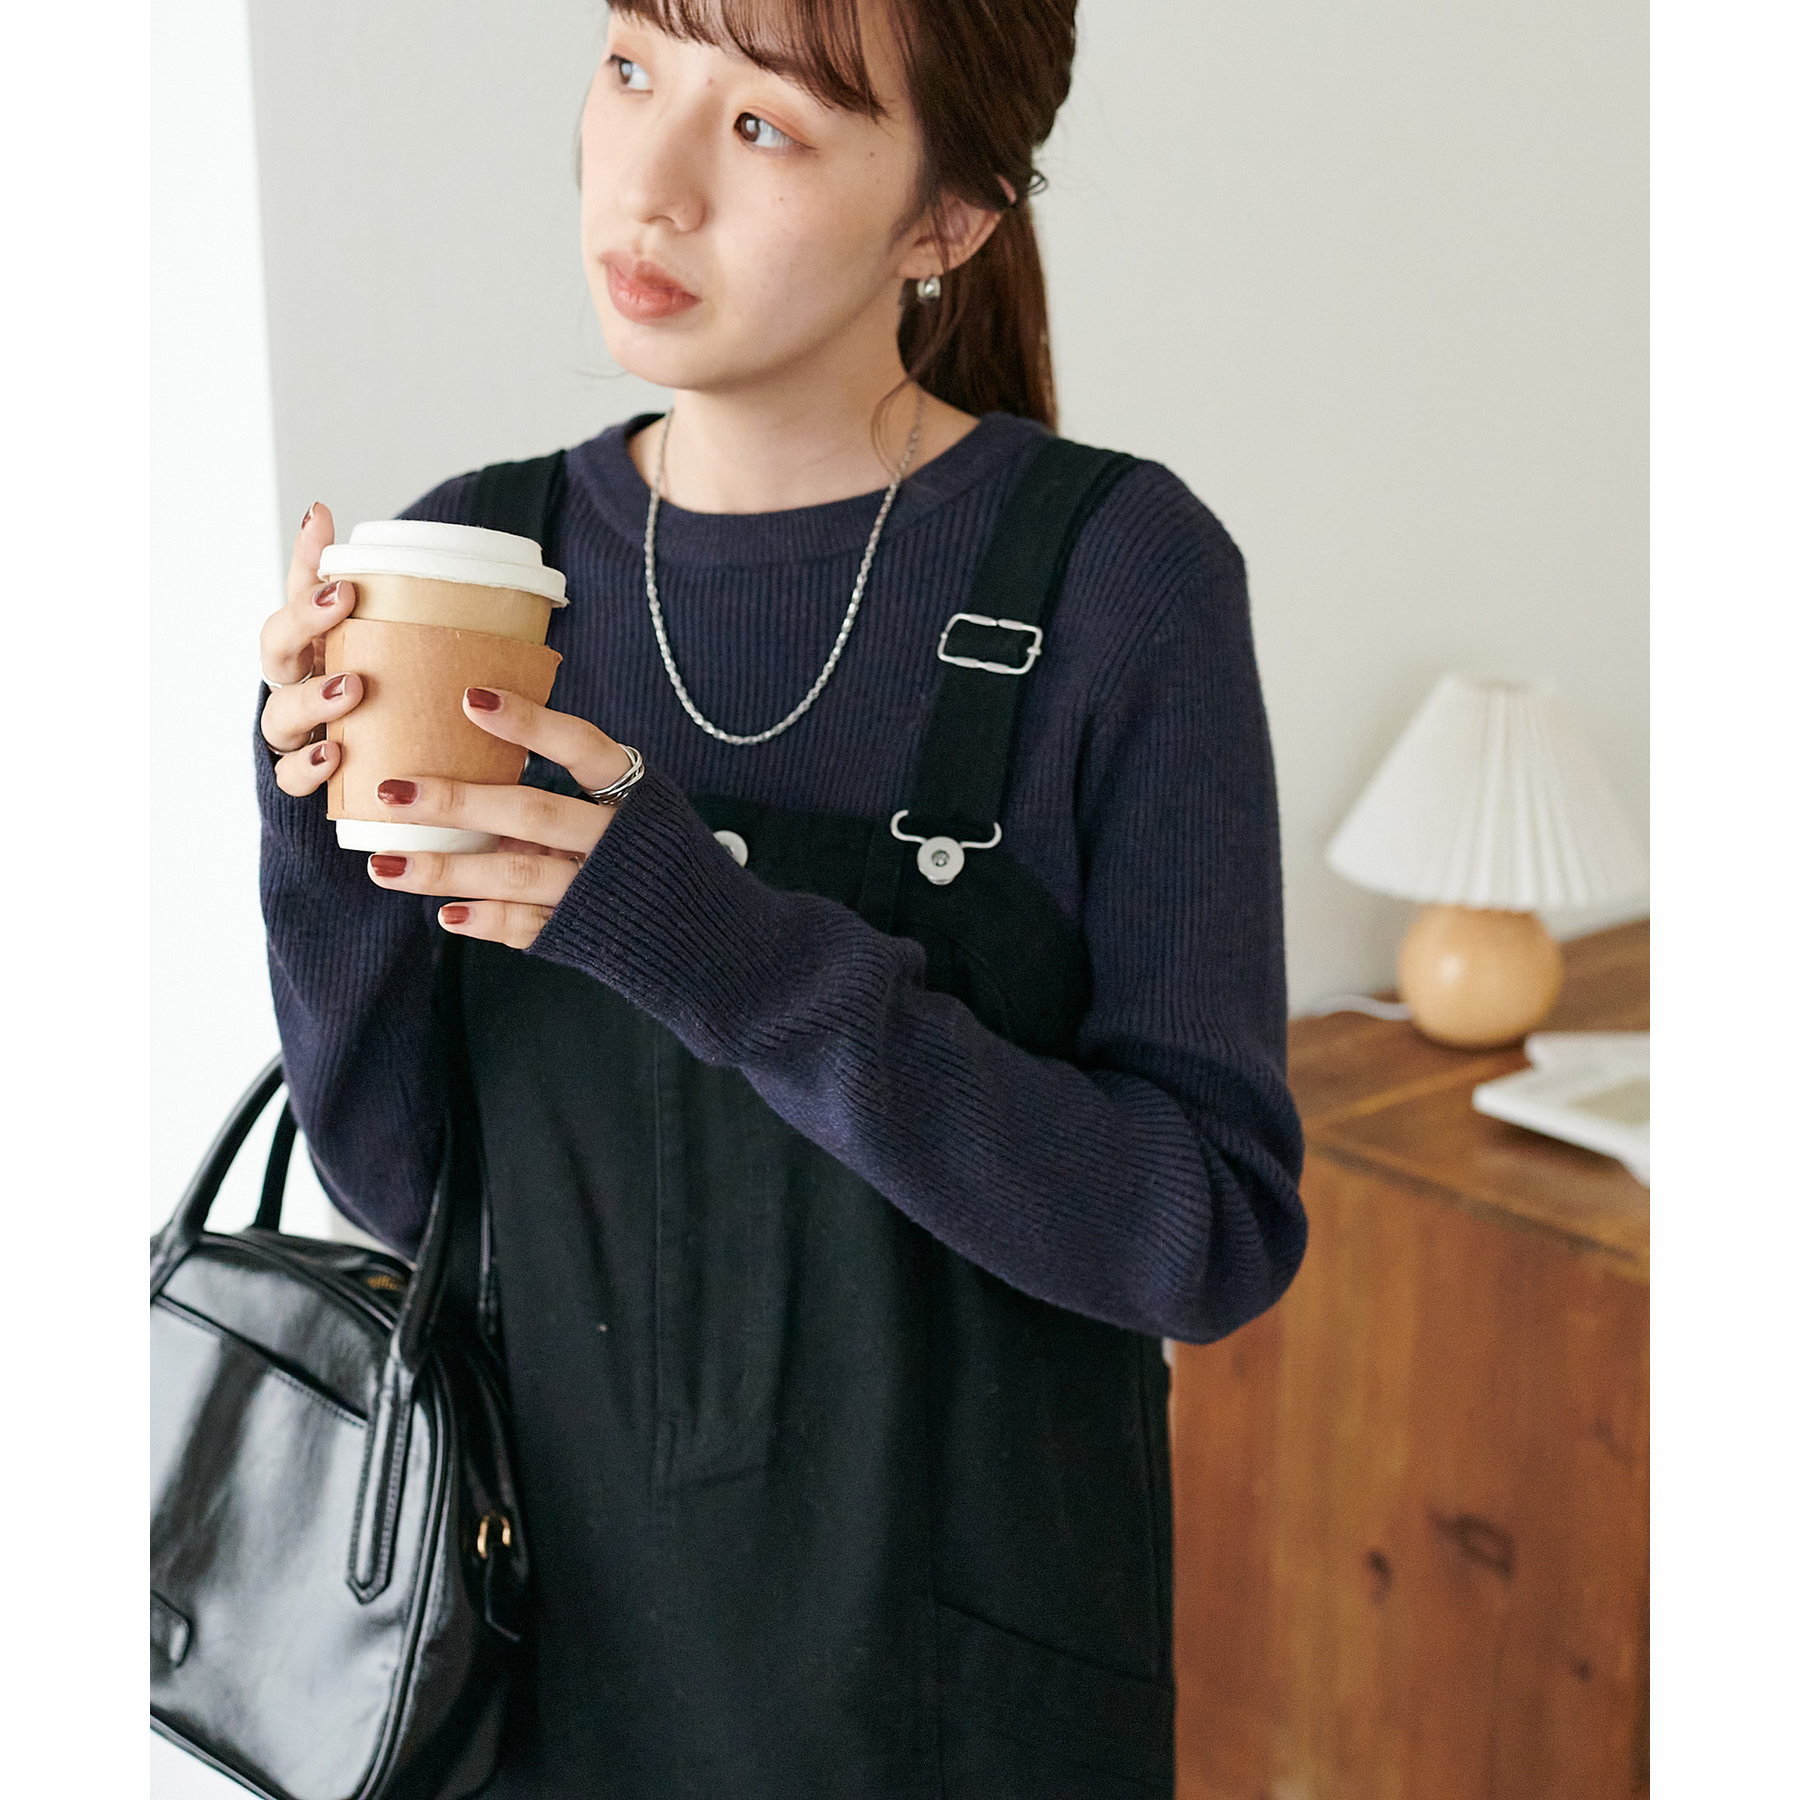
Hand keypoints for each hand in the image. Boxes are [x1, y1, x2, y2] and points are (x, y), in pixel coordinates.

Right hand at [258, 503, 363, 795]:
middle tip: (344, 601)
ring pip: (280, 711)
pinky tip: (334, 755)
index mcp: (312, 643)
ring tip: (352, 687)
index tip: (343, 548)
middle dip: (304, 621)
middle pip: (276, 646)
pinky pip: (291, 774)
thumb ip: (378, 593)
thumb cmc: (377, 693)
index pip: (296, 596)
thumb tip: (334, 515)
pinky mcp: (300, 775)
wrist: (374, 771)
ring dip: (313, 697)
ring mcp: (294, 729)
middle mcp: (294, 681)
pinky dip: (307, 766)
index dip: (309, 567)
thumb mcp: (384, 643)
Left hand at [363, 685, 638, 949]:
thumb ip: (570, 794)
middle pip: (535, 814)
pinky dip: (488, 921)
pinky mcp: (585, 933)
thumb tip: (473, 756)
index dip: (533, 724)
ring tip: (386, 866)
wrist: (708, 937)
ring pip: (518, 875)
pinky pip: (530, 926)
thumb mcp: (635, 812)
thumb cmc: (652, 857)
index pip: (584, 749)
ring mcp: (601, 890)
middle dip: (459, 802)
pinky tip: (447, 915)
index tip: (471, 699)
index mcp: (636, 797)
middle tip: (392, 792)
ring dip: (448, 870)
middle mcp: (620, 842)